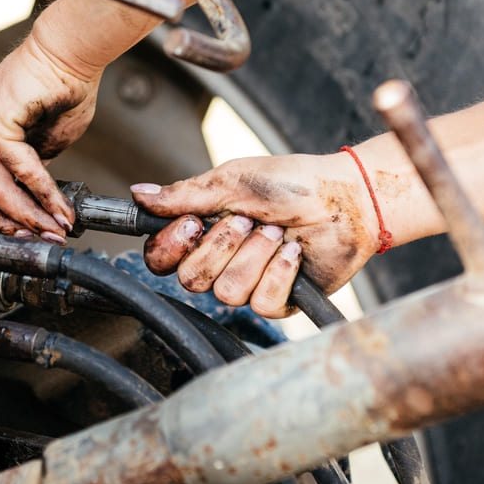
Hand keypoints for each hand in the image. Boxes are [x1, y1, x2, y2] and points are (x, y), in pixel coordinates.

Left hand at [0, 33, 100, 238]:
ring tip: (55, 230)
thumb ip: (17, 176)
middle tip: (28, 241)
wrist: (69, 54)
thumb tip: (24, 211)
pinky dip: (44, 195)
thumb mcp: (30, 146)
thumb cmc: (54, 94)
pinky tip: (61, 209)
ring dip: (29, 217)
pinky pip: (18, 172)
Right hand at [131, 153, 378, 316]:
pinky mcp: (278, 300)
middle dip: (222, 246)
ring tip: (278, 231)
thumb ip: (184, 194)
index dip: (170, 247)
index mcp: (203, 230)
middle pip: (190, 280)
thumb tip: (138, 194)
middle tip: (248, 220)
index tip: (193, 223)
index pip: (160, 258)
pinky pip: (262, 302)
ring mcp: (249, 282)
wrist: (344, 198)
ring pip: (227, 292)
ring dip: (256, 255)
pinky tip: (294, 250)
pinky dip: (280, 270)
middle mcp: (220, 260)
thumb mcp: (232, 180)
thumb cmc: (291, 182)